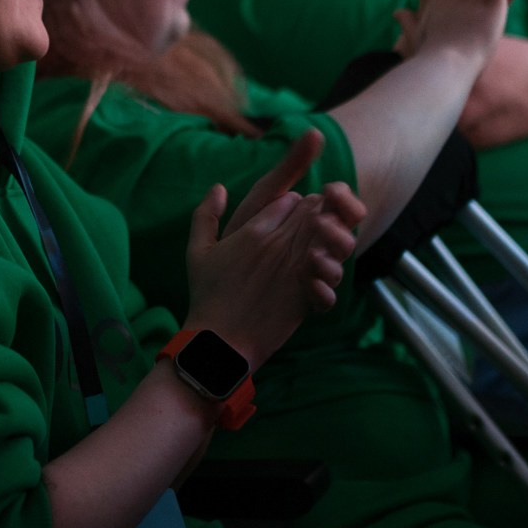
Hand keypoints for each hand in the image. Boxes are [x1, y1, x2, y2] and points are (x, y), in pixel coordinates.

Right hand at [183, 130, 356, 367]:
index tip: (287, 216)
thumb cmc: (207, 296)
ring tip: (311, 249)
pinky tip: (314, 274)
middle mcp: (279, 246)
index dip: (294, 205)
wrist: (222, 341)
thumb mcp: (196, 251)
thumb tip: (219, 187)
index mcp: (254, 231)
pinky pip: (331, 270)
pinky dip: (328, 268)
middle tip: (307, 229)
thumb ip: (205, 214)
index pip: (291, 199)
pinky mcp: (308, 293)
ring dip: (326, 239)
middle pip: (314, 214)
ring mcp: (297, 270)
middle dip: (315, 218)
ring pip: (327, 238)